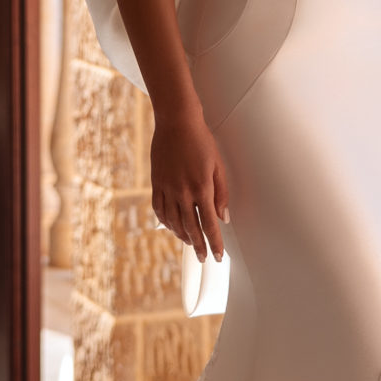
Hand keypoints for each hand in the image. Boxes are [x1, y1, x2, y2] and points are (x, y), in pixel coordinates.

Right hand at [150, 106, 228, 260]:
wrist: (176, 122)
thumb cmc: (201, 141)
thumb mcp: (218, 166)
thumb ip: (222, 194)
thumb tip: (224, 217)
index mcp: (201, 188)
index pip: (210, 224)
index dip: (215, 243)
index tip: (218, 256)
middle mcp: (182, 192)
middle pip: (191, 228)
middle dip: (198, 246)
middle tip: (203, 258)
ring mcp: (166, 188)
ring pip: (173, 222)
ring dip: (182, 236)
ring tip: (189, 243)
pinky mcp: (156, 183)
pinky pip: (159, 209)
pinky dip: (166, 222)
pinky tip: (171, 227)